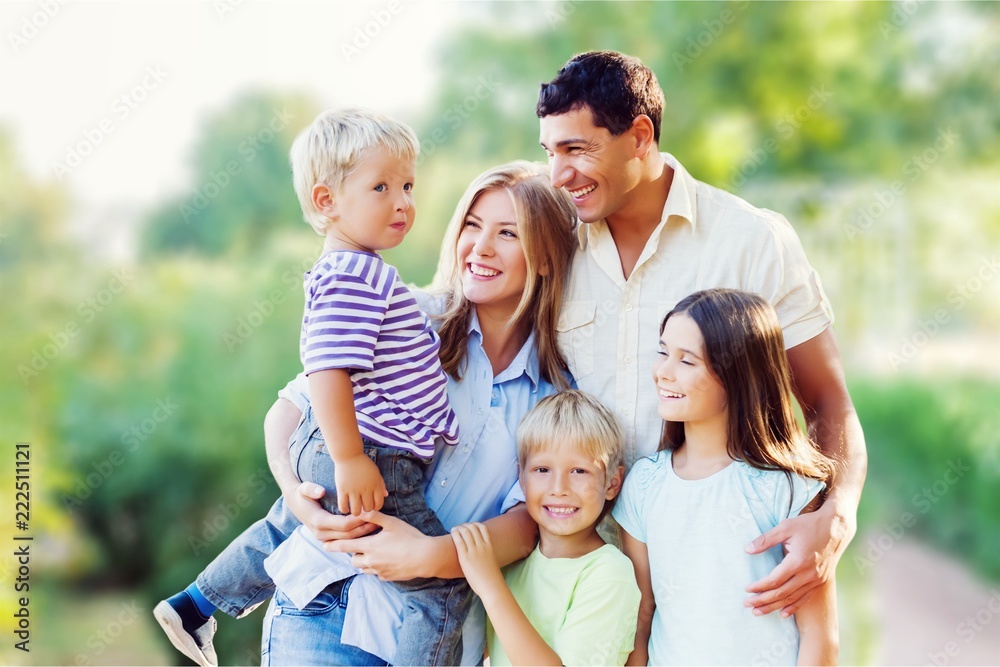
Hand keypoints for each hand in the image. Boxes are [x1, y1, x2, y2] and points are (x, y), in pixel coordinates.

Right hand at [287, 482, 377, 541]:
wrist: (295, 504)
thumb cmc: (302, 494)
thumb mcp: (303, 488)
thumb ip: (311, 489)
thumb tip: (320, 492)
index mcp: (318, 521)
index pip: (343, 525)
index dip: (358, 520)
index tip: (370, 513)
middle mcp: (321, 533)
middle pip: (348, 535)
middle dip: (364, 529)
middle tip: (380, 521)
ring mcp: (324, 538)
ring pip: (348, 540)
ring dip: (363, 534)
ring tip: (378, 525)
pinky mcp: (328, 539)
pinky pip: (345, 540)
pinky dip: (357, 536)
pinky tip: (369, 530)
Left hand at [325, 511, 439, 580]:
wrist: (425, 558)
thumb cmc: (409, 537)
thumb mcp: (392, 523)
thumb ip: (374, 517)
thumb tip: (361, 510)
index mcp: (370, 546)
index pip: (346, 546)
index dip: (334, 546)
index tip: (324, 546)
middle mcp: (371, 560)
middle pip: (353, 560)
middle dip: (354, 554)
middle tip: (360, 547)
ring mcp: (379, 571)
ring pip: (364, 568)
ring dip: (365, 562)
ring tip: (373, 554)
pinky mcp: (387, 578)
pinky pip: (376, 574)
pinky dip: (377, 568)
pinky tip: (386, 561)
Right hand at [334, 454, 387, 514]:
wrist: (349, 455)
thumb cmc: (363, 463)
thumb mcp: (376, 472)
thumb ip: (381, 484)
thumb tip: (385, 495)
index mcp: (375, 485)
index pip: (379, 503)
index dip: (375, 508)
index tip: (371, 506)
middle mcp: (366, 489)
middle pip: (368, 508)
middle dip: (366, 510)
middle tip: (362, 507)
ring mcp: (354, 490)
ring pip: (356, 510)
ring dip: (356, 512)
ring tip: (355, 509)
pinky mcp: (342, 490)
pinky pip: (343, 505)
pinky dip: (344, 510)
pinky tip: (345, 508)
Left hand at [451, 522, 505, 597]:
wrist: (491, 586)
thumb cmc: (491, 577)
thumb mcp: (491, 561)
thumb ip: (486, 554)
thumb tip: (481, 555)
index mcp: (489, 546)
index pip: (483, 528)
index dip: (475, 524)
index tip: (469, 526)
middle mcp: (482, 546)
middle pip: (473, 527)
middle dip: (465, 525)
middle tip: (460, 528)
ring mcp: (473, 551)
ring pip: (465, 531)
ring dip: (459, 527)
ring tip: (455, 529)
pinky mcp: (465, 557)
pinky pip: (459, 541)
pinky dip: (455, 533)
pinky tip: (452, 532)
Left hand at [744, 503, 852, 615]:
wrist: (837, 528)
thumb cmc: (809, 525)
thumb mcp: (785, 527)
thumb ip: (765, 540)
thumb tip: (746, 549)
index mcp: (797, 561)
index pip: (774, 580)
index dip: (758, 587)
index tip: (747, 589)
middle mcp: (808, 574)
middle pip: (781, 593)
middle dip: (762, 600)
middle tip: (747, 604)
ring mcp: (816, 579)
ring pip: (792, 598)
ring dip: (774, 607)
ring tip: (758, 611)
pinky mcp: (822, 581)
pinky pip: (805, 598)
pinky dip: (793, 606)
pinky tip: (783, 613)